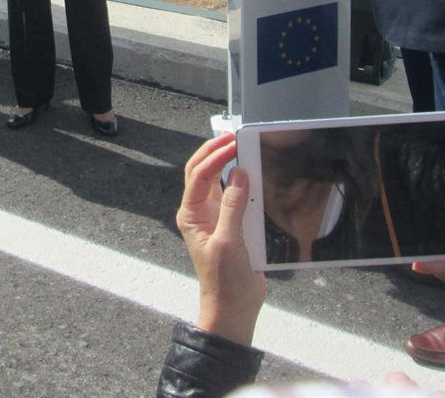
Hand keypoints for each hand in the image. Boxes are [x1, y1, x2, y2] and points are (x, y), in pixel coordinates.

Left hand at [176, 132, 265, 345]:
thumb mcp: (228, 242)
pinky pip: (235, 196)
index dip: (214, 156)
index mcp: (191, 214)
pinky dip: (242, 182)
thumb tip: (238, 174)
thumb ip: (232, 207)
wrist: (234, 307)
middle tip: (233, 136)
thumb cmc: (224, 280)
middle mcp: (200, 211)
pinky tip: (253, 172)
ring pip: (218, 181)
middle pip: (202, 172)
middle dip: (215, 151)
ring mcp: (216, 216)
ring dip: (227, 163)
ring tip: (242, 145)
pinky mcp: (233, 224)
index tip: (233, 143)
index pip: (198, 175)